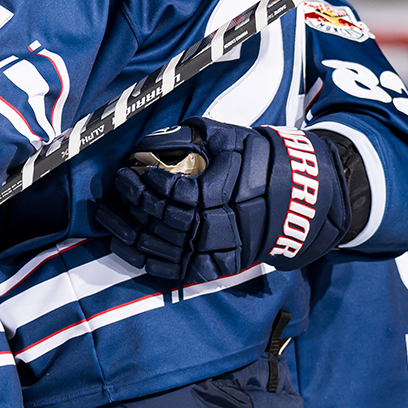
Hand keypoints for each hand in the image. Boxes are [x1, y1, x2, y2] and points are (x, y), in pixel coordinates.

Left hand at [94, 118, 352, 284]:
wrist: (301, 197)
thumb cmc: (263, 161)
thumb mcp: (231, 138)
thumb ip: (192, 136)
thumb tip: (155, 136)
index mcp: (222, 195)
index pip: (174, 196)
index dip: (146, 185)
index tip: (130, 171)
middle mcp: (220, 228)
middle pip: (163, 223)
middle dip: (130, 205)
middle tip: (111, 189)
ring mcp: (219, 252)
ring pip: (164, 251)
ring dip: (128, 235)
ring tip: (106, 218)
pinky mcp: (219, 268)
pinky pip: (176, 272)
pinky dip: (148, 262)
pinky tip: (126, 248)